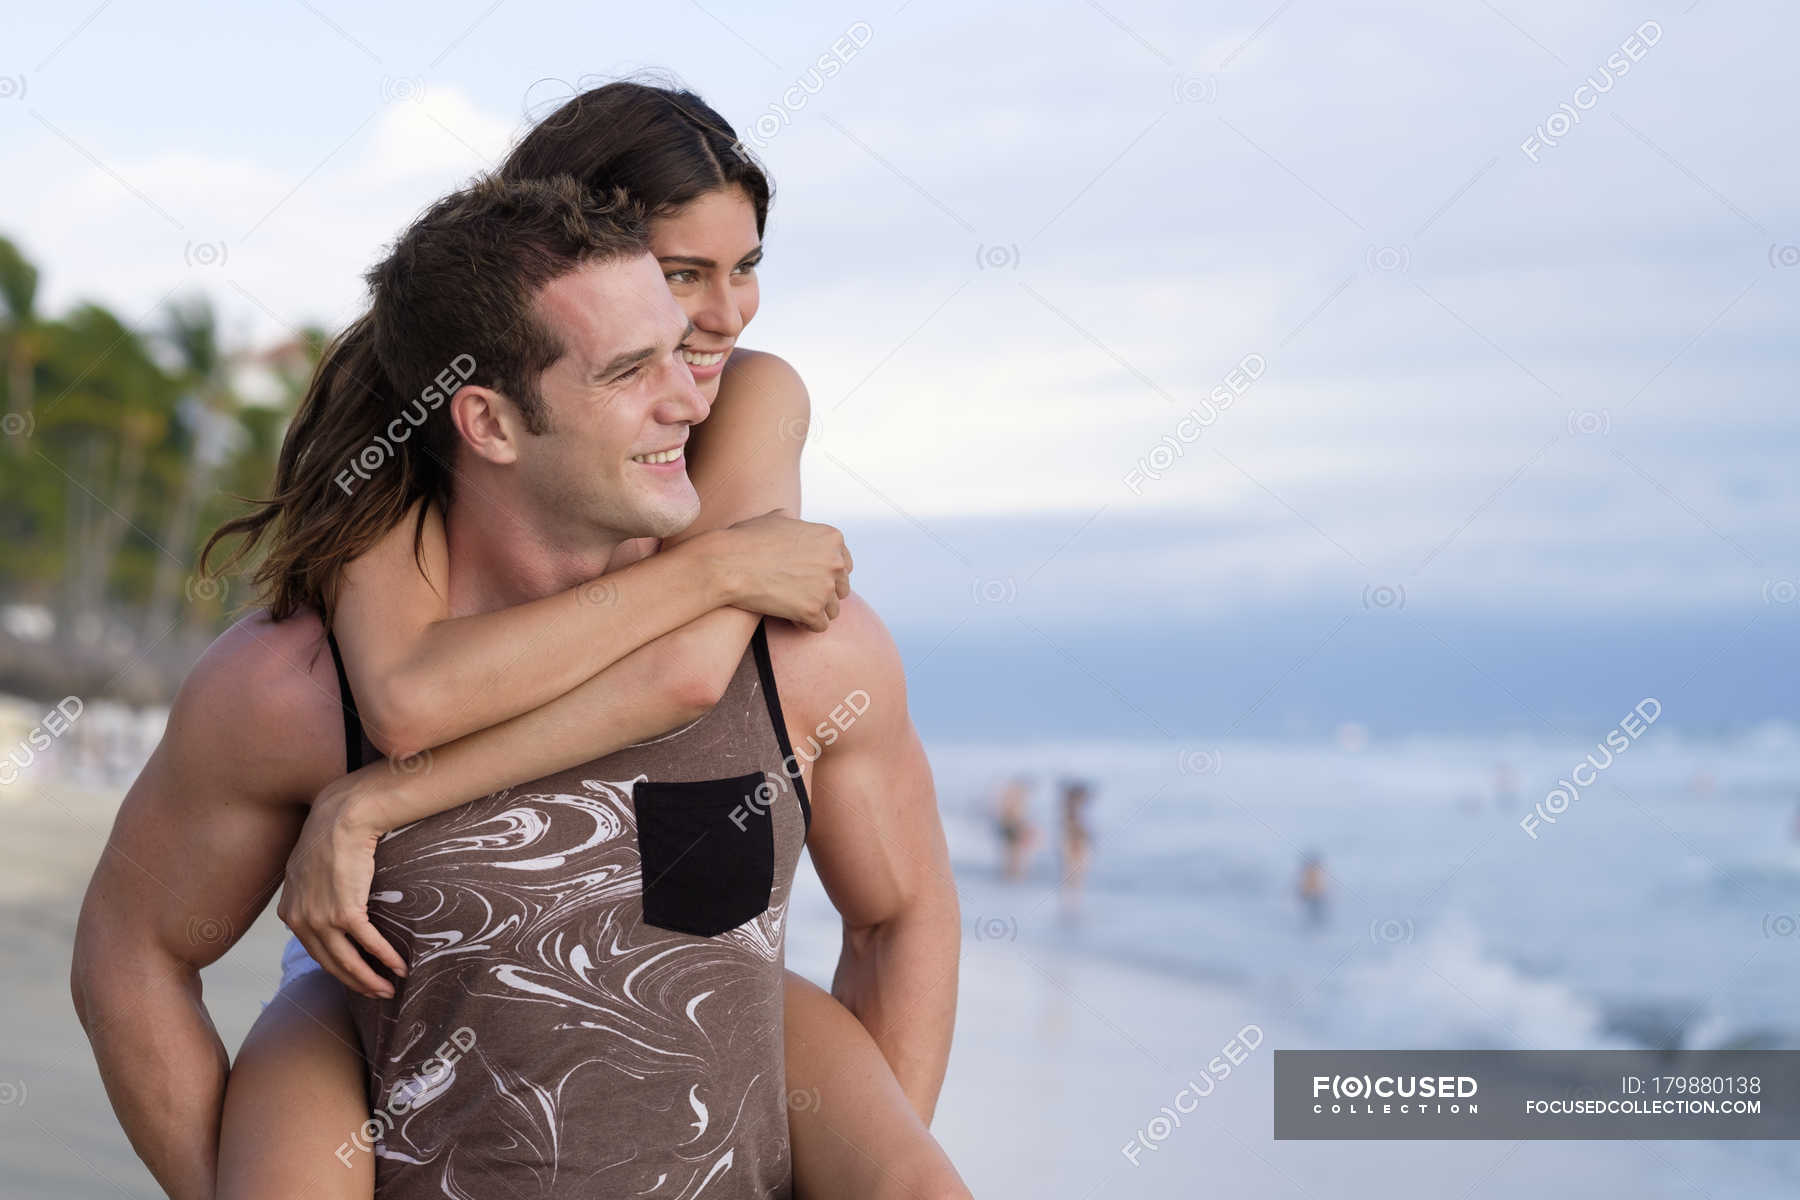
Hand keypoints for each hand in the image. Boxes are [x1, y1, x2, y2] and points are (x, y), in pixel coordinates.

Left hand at [276, 764, 409, 998]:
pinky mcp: (345, 911)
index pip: (315, 951)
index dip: (338, 968)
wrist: (341, 817)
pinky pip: (368, 943)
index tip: (356, 977)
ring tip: (388, 990)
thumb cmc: (330, 836)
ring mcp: (321, 918)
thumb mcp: (308, 869)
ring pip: (347, 961)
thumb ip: (312, 893)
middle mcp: (301, 921)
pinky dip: (385, 958)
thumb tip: (327, 901)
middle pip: (331, 963)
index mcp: (290, 913)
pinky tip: (400, 968)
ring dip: (370, 980)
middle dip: (355, 983)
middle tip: (377, 993)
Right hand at [707, 510, 852, 631]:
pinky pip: (820, 626)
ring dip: (815, 611)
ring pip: (833, 610)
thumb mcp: (774, 519)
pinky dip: (805, 624)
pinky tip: (789, 616)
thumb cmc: (745, 540)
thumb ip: (793, 521)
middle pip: (841, 589)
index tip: (809, 580)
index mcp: (832, 538)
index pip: (845, 566)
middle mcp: (835, 562)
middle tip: (798, 595)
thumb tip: (791, 519)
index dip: (827, 575)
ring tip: (791, 606)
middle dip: (823, 594)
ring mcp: (826, 587)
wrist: (727, 564)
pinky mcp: (813, 610)